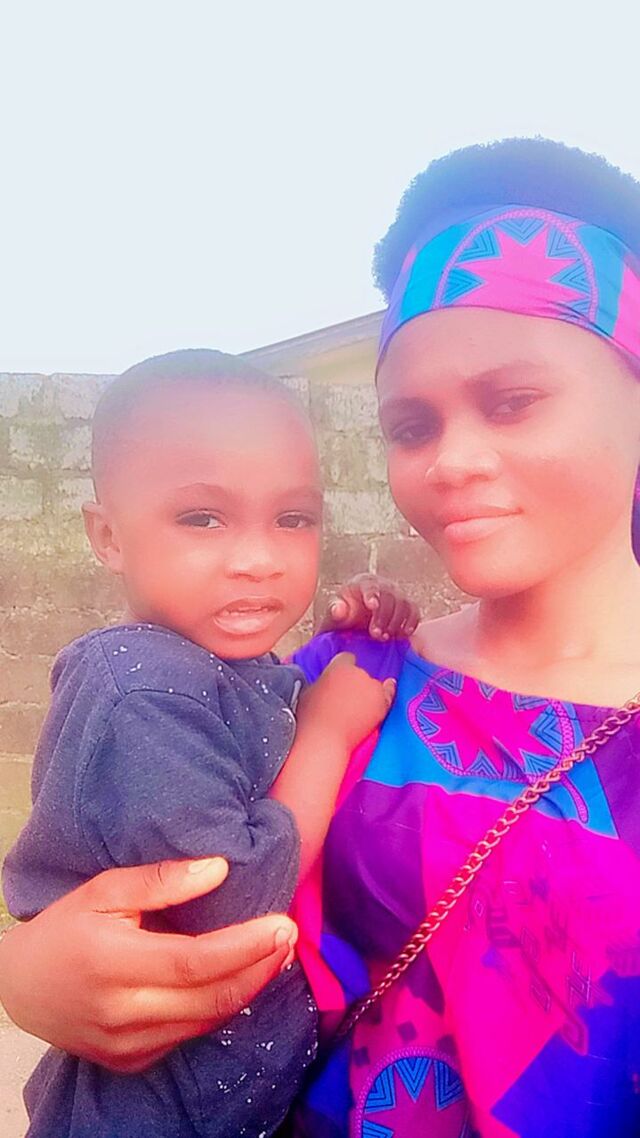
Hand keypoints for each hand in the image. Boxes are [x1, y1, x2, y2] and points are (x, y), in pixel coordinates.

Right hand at [0, 858, 296, 1073]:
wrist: (18, 986)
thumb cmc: (65, 928)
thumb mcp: (103, 890)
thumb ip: (161, 880)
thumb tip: (218, 869)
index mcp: (114, 963)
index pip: (196, 961)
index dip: (245, 946)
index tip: (282, 923)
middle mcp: (122, 1011)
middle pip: (210, 997)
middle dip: (260, 967)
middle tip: (289, 936)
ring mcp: (127, 1044)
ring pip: (205, 1020)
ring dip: (247, 988)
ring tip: (274, 953)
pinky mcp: (130, 1060)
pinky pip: (188, 1036)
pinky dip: (217, 1007)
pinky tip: (237, 980)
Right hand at [297, 651, 395, 751]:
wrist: (325, 738)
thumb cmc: (311, 717)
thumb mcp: (309, 691)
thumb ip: (322, 682)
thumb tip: (325, 684)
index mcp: (338, 667)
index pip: (346, 658)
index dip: (344, 668)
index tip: (342, 677)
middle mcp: (357, 673)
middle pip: (360, 673)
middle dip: (354, 682)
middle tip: (346, 698)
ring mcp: (372, 687)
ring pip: (373, 684)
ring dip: (368, 691)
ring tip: (359, 706)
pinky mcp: (381, 703)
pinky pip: (388, 693)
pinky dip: (387, 692)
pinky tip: (390, 687)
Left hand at [320, 573, 419, 639]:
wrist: (356, 621)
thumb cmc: (345, 614)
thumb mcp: (335, 613)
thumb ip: (335, 610)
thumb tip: (338, 609)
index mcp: (364, 582)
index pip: (370, 586)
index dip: (372, 595)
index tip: (372, 606)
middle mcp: (383, 585)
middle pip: (389, 596)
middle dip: (384, 616)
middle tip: (376, 634)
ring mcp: (397, 595)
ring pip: (404, 604)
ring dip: (397, 622)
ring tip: (386, 637)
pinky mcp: (407, 607)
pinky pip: (414, 611)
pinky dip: (412, 623)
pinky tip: (403, 634)